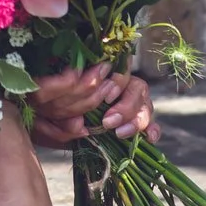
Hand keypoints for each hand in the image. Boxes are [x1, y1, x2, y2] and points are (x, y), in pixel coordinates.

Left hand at [28, 65, 158, 148]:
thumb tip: (78, 124)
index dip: (118, 80)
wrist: (60, 127)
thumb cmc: (55, 113)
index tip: (107, 97)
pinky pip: (152, 124)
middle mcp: (122, 86)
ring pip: (146, 103)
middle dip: (126, 106)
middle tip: (109, 123)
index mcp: (104, 74)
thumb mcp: (53, 111)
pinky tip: (148, 138)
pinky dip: (151, 130)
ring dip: (136, 119)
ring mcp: (133, 103)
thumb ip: (63, 114)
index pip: (121, 67)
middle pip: (137, 87)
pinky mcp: (139, 122)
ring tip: (120, 133)